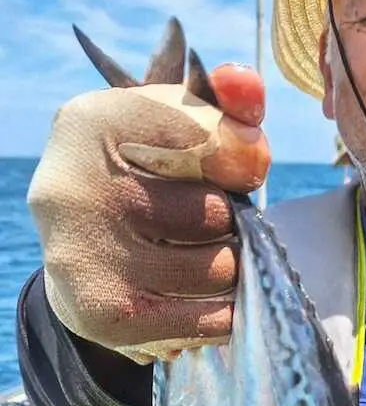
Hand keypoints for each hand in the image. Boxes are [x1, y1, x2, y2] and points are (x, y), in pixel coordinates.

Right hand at [28, 65, 269, 363]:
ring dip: (229, 267)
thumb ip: (224, 103)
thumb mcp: (180, 125)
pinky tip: (202, 296)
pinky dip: (222, 310)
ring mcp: (87, 256)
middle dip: (231, 220)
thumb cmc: (147, 176)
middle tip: (201, 222)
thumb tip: (247, 86)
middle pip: (220, 211)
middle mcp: (77, 187)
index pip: (207, 134)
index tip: (233, 164)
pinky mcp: (107, 315)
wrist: (85, 249)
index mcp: (94, 122)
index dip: (239, 155)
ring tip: (196, 256)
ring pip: (219, 267)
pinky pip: (209, 319)